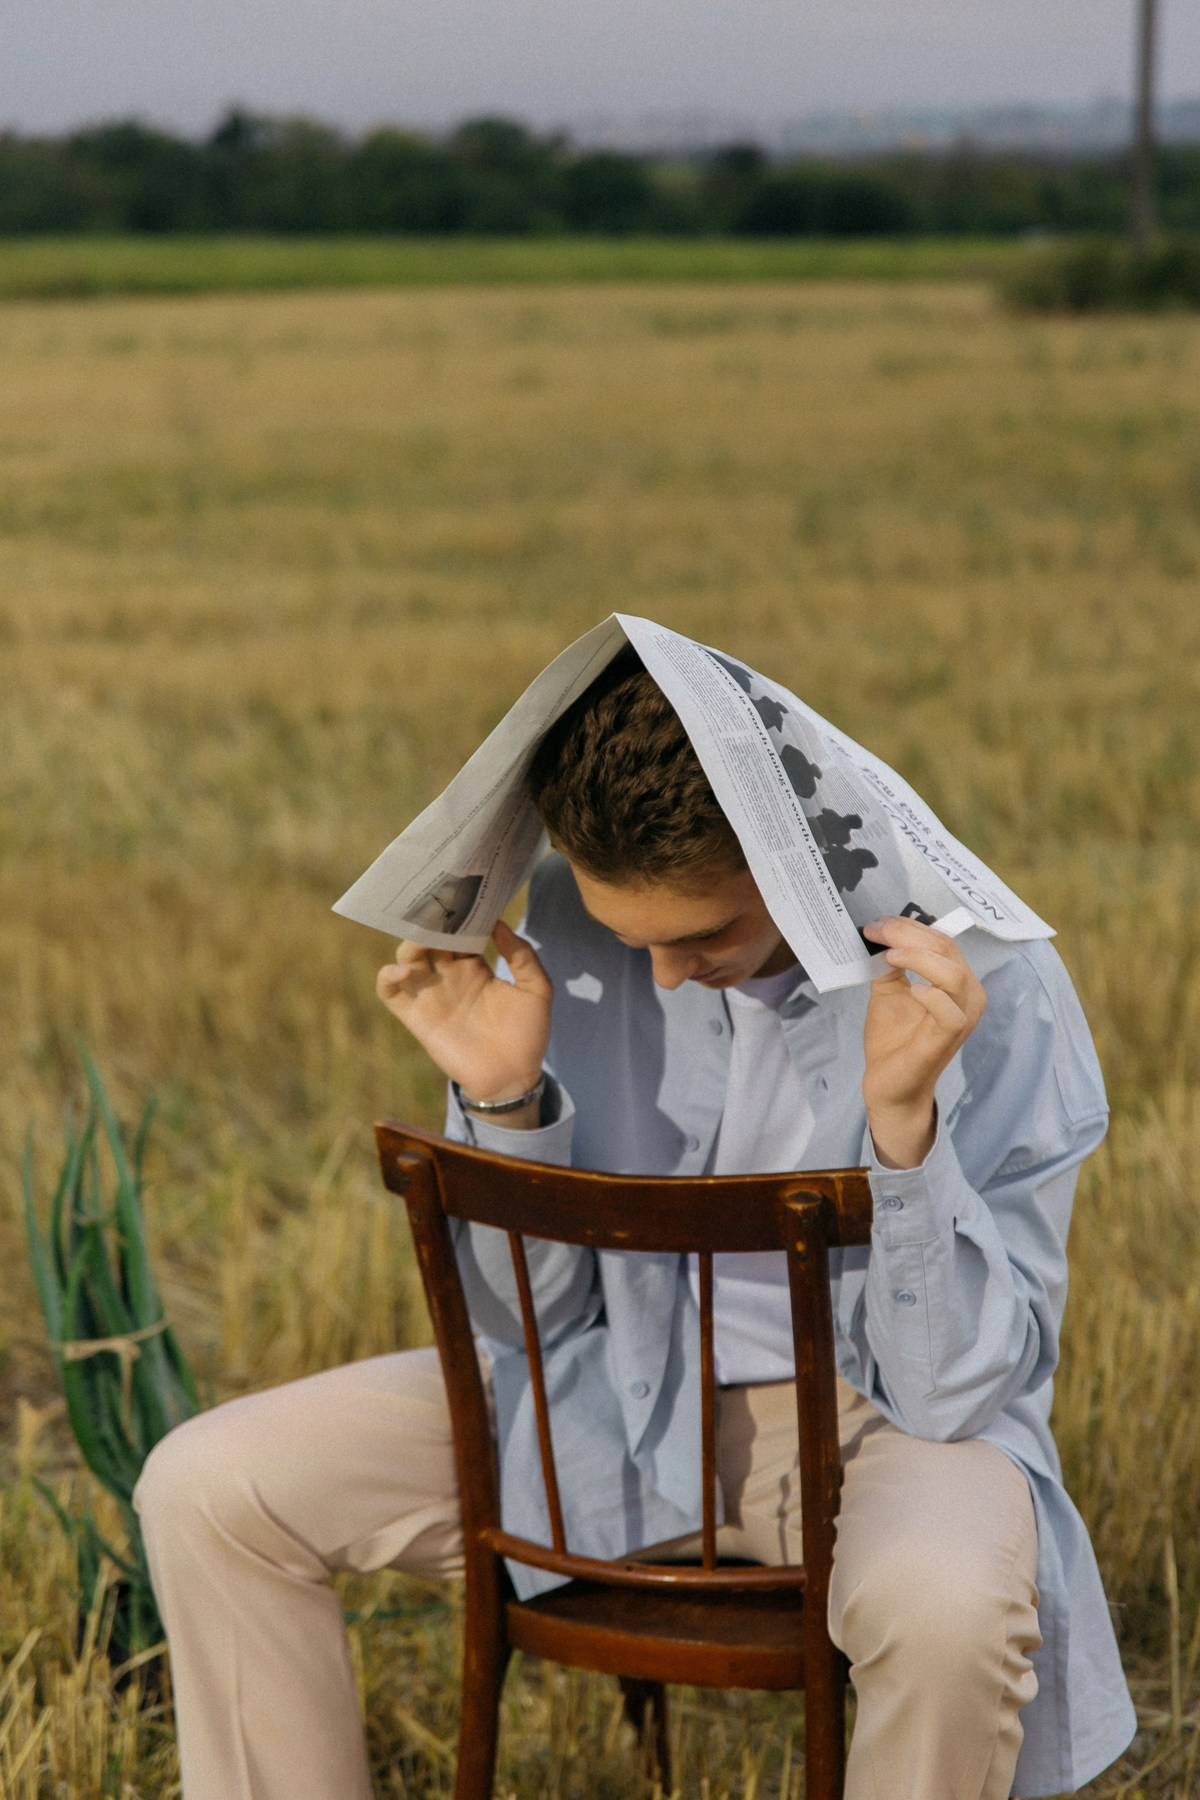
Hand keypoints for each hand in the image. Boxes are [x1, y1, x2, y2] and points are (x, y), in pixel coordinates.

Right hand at [376, 920, 552, 1105]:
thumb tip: (499, 924)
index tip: (459, 893)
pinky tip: (402, 970)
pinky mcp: (417, 1017)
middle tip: (433, 905)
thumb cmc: (528, 1035)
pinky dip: (387, 977)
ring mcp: (432, 995)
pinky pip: (390, 993)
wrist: (513, 1078)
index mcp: (477, 966)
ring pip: (408, 958)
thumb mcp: (537, 990)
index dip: (459, 914)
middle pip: (431, 939)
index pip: (460, 931)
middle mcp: (450, 976)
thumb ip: (522, 956)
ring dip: (409, 943)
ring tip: (421, 938)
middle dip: (430, 922)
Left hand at [861, 917, 985, 1168]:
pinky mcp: (949, 1038)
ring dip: (918, 957)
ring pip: (953, 974)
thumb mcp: (888, 990)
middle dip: (907, 934)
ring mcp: (963, 1018)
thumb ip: (889, 963)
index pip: (941, 941)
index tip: (875, 923)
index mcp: (957, 980)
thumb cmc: (894, 1038)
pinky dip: (932, 996)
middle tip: (874, 931)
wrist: (889, 1085)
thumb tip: (878, 931)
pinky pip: (950, 1011)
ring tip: (889, 956)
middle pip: (947, 949)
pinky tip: (912, 990)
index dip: (908, 926)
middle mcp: (968, 995)